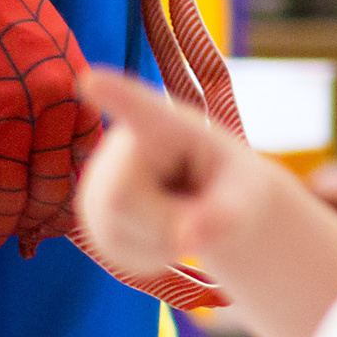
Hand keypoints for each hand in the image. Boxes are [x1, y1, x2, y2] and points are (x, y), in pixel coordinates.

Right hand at [0, 0, 103, 277]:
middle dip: (41, 221)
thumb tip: (67, 127)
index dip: (87, 197)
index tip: (83, 220)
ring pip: (4, 194)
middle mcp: (47, 111)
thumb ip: (62, 90)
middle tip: (31, 246)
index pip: (91, 163)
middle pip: (51, 187)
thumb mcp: (53, 42)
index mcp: (76, 91)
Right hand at [76, 68, 288, 279]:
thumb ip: (227, 214)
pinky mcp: (91, 215)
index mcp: (168, 126)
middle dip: (165, 221)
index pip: (140, 110)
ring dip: (161, 241)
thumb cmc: (235, 188)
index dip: (114, 96)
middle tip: (196, 210)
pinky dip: (151, 255)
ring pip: (116, 231)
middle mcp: (121, 145)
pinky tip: (163, 232)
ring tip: (180, 213)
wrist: (216, 206)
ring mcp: (98, 181)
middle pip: (121, 200)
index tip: (90, 80)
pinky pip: (117, 253)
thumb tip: (191, 238)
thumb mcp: (245, 198)